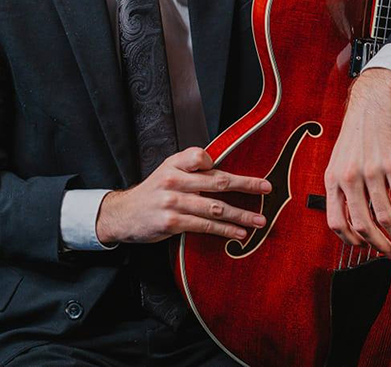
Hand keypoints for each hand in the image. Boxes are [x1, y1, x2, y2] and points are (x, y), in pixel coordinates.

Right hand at [96, 147, 270, 243]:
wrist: (124, 214)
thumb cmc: (154, 191)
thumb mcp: (167, 170)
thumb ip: (191, 167)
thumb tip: (224, 170)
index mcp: (174, 163)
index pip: (200, 156)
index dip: (216, 162)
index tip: (235, 171)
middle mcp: (173, 180)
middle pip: (216, 180)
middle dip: (245, 184)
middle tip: (267, 187)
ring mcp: (173, 202)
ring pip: (214, 208)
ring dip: (240, 215)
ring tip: (260, 220)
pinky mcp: (171, 223)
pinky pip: (204, 226)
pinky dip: (225, 230)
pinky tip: (239, 233)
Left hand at [324, 68, 390, 258]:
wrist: (372, 103)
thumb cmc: (357, 132)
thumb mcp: (338, 160)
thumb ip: (341, 187)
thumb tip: (350, 218)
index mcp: (333, 178)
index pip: (336, 222)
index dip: (351, 241)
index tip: (364, 248)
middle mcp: (349, 177)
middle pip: (362, 225)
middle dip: (378, 246)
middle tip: (390, 255)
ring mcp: (372, 172)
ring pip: (385, 218)